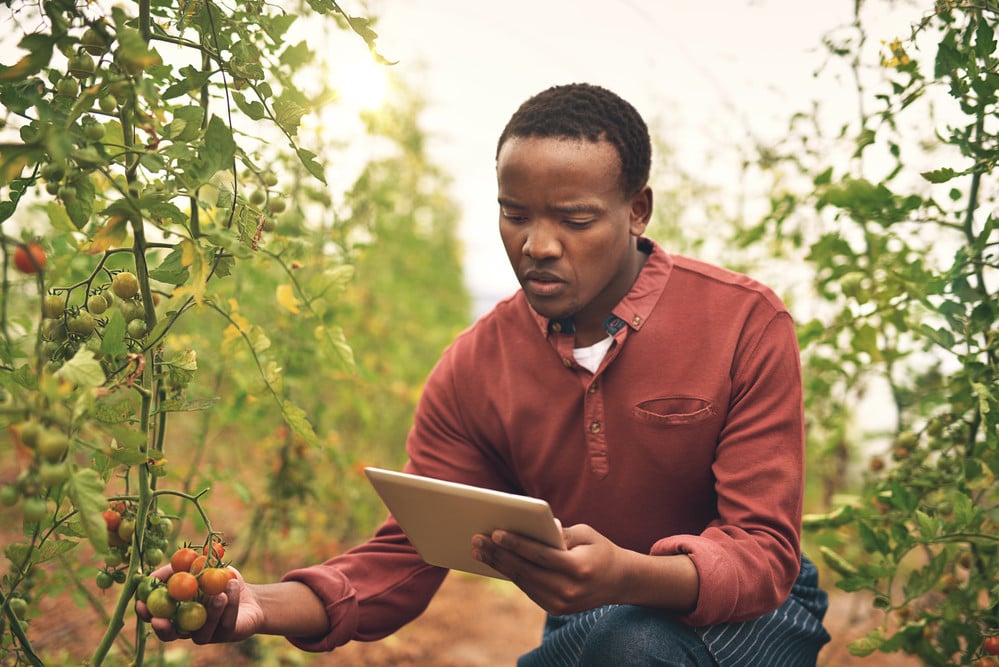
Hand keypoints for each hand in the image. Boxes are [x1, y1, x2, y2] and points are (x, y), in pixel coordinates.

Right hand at [135, 565, 264, 643]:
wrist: (249, 595)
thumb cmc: (219, 580)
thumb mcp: (198, 567)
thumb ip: (176, 570)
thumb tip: (150, 576)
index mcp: (177, 613)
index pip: (156, 618)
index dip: (146, 613)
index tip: (140, 604)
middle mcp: (188, 628)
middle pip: (170, 635)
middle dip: (162, 628)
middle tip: (160, 619)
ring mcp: (206, 633)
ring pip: (201, 630)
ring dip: (209, 611)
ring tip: (218, 594)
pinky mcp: (225, 634)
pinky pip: (224, 621)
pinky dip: (230, 602)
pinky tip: (232, 586)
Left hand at [471, 522, 630, 615]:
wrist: (620, 582)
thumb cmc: (600, 550)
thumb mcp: (586, 534)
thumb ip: (561, 532)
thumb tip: (538, 526)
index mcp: (578, 568)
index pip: (540, 555)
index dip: (517, 544)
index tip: (496, 533)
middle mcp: (568, 590)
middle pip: (525, 570)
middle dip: (498, 554)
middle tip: (476, 540)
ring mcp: (561, 603)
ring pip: (522, 581)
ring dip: (498, 565)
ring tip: (479, 550)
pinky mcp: (555, 609)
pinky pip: (527, 588)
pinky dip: (510, 574)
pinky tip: (495, 561)